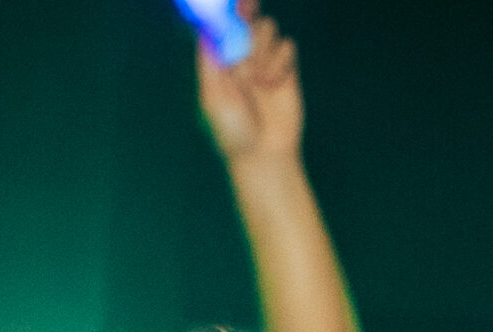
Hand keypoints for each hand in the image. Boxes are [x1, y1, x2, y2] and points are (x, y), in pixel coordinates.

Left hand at [197, 4, 301, 170]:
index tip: (232, 2)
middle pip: (246, 18)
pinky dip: (280, 61)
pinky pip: (286, 45)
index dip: (226, 10)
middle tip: (248, 6)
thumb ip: (209, 62)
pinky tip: (274, 83)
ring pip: (267, 29)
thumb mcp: (212, 97)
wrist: (264, 155)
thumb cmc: (232, 132)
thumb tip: (206, 28)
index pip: (221, 26)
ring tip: (258, 79)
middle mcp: (240, 58)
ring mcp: (263, 61)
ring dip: (263, 48)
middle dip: (247, 12)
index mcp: (218, 63)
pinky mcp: (284, 68)